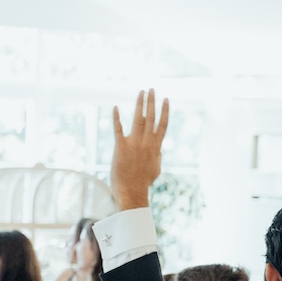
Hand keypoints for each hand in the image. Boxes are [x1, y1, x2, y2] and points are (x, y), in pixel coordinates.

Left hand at [110, 89, 168, 210]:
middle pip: (151, 117)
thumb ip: (158, 157)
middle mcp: (147, 143)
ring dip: (140, 104)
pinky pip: (118, 129)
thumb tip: (160, 151)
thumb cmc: (142, 183)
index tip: (166, 99)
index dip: (165, 111)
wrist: (131, 192)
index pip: (162, 125)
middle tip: (152, 89)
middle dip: (152, 102)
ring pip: (139, 119)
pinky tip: (115, 107)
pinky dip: (116, 118)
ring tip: (141, 92)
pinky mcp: (121, 147)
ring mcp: (134, 144)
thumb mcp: (155, 169)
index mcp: (156, 147)